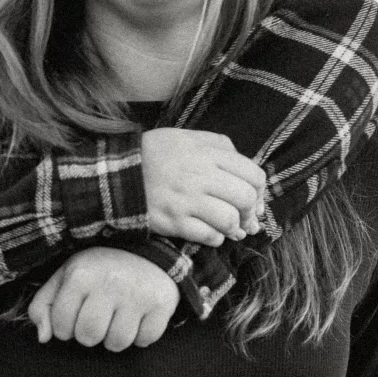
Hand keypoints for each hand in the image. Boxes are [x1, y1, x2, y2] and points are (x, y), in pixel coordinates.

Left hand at [28, 249, 179, 351]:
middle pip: (89, 337)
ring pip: (117, 342)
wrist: (145, 248)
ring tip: (117, 318)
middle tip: (97, 318)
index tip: (75, 315)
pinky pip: (145, 340)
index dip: (66, 328)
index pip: (61, 327)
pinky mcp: (162, 303)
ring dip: (114, 337)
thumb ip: (42, 306)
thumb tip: (43, 338)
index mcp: (80, 275)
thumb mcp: (65, 277)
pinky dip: (141, 335)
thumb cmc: (98, 269)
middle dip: (90, 334)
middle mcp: (109, 282)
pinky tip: (138, 317)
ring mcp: (138, 293)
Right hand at [141, 128, 265, 246]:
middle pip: (245, 199)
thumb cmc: (155, 154)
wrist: (118, 173)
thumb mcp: (187, 137)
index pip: (253, 175)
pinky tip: (213, 234)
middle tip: (246, 218)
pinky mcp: (174, 222)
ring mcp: (186, 201)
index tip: (255, 200)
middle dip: (250, 212)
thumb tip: (246, 172)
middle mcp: (200, 176)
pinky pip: (208, 236)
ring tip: (232, 229)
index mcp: (207, 154)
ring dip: (235, 228)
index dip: (260, 191)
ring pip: (229, 220)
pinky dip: (216, 238)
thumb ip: (220, 146)